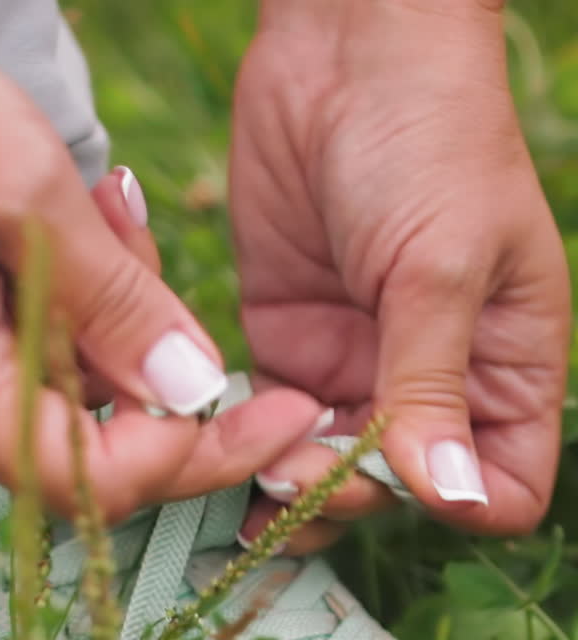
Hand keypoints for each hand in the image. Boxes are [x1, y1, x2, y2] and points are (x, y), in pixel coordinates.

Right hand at [0, 3, 319, 522]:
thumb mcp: (18, 188)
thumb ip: (116, 301)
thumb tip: (195, 391)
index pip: (93, 482)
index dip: (193, 455)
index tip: (277, 414)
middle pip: (95, 439)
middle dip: (154, 356)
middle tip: (144, 243)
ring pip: (77, 393)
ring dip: (118, 311)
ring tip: (102, 211)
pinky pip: (42, 354)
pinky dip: (78, 298)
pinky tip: (76, 226)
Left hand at [231, 0, 570, 552]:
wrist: (346, 46)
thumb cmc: (430, 140)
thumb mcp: (441, 265)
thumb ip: (432, 386)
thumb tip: (451, 498)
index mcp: (503, 369)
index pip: (502, 487)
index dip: (460, 503)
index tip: (403, 479)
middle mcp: (435, 382)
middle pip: (402, 491)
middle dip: (354, 495)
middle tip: (299, 470)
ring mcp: (360, 368)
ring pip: (332, 473)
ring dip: (296, 488)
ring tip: (259, 473)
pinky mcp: (292, 346)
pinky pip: (273, 426)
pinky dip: (250, 449)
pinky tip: (224, 452)